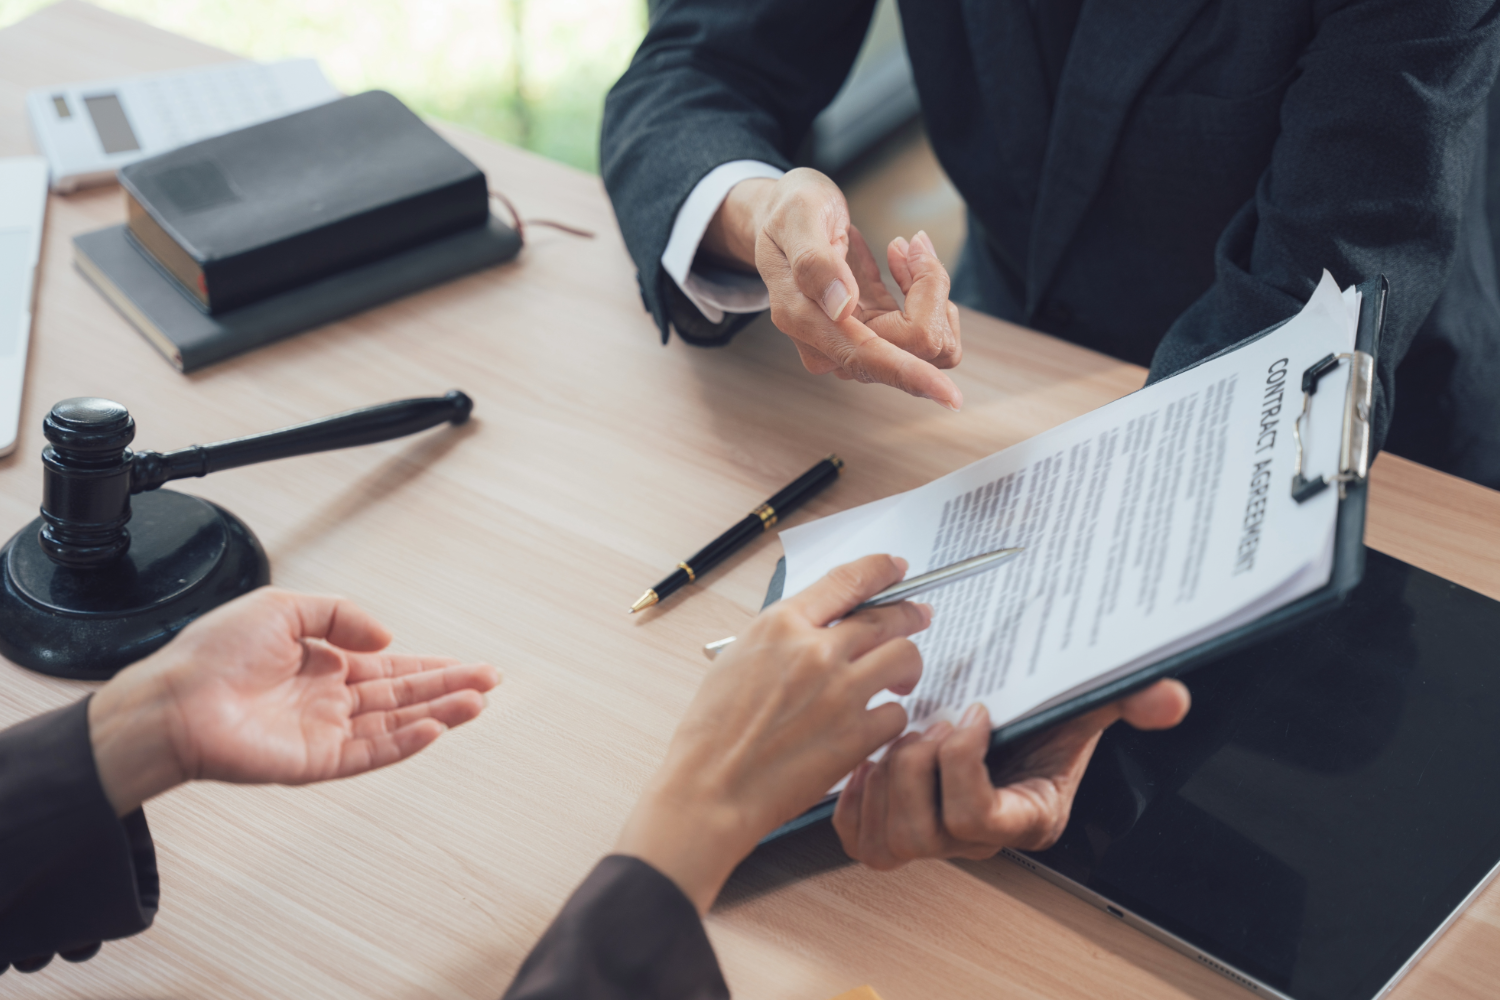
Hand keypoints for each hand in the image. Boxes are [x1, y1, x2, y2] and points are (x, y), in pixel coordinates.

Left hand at [88, 587, 500, 815]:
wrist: (174, 701)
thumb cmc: (210, 655)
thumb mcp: (283, 606)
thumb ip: (340, 614)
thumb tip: (386, 637)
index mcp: (322, 664)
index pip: (391, 667)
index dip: (433, 666)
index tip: (470, 664)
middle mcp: (328, 699)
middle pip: (404, 696)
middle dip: (450, 687)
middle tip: (489, 681)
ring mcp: (325, 732)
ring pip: (396, 724)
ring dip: (439, 713)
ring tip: (476, 702)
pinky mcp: (316, 762)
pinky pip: (371, 753)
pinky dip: (405, 743)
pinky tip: (434, 728)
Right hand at [615, 554, 930, 912]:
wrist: (711, 789)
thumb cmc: (713, 732)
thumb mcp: (737, 659)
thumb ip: (785, 636)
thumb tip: (825, 626)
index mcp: (779, 624)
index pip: (846, 580)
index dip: (880, 569)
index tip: (896, 568)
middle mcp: (814, 650)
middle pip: (886, 617)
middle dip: (910, 615)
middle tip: (919, 618)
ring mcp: (839, 693)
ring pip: (903, 658)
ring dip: (908, 667)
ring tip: (902, 680)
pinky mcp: (855, 736)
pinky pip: (897, 713)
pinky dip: (891, 717)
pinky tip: (876, 725)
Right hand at [703, 169, 963, 408]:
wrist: (783, 220)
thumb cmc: (790, 212)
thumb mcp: (798, 215)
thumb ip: (814, 262)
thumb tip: (842, 308)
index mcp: (804, 320)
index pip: (868, 358)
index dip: (911, 374)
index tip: (950, 397)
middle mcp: (828, 345)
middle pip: (914, 345)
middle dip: (929, 290)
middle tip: (911, 242)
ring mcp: (851, 347)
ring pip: (927, 340)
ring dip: (928, 291)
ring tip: (902, 250)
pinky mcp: (871, 340)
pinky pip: (924, 331)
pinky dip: (924, 293)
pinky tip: (899, 263)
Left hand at [832, 682, 1190, 868]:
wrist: (1009, 725)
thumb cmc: (1039, 720)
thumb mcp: (1084, 701)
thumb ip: (1127, 698)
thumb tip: (1170, 699)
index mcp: (1027, 817)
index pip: (981, 818)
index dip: (964, 766)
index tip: (975, 711)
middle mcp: (979, 839)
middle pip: (925, 835)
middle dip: (917, 770)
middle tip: (928, 722)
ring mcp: (935, 840)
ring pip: (889, 843)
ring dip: (884, 782)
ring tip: (898, 737)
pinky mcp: (894, 831)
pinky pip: (860, 840)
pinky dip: (855, 802)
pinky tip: (870, 760)